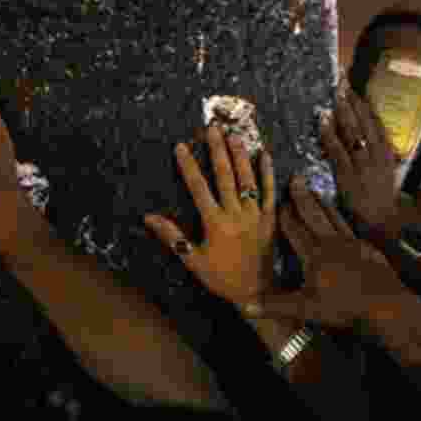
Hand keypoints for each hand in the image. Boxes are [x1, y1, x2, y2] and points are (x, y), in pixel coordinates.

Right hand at [144, 125, 276, 307]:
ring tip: (234, 135)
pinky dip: (268, 173)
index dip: (189, 166)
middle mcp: (236, 214)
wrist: (257, 292)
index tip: (181, 146)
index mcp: (216, 223)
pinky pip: (270, 192)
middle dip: (217, 151)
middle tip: (212, 128)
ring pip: (248, 179)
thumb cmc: (222, 278)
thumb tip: (149, 217)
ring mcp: (256, 215)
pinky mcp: (271, 219)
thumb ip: (172, 237)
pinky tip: (265, 154)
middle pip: (225, 176)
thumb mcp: (193, 261)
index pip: (198, 188)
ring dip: (240, 155)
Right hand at [241, 173, 409, 330]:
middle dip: (302, 197)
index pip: (295, 229)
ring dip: (322, 203)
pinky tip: (342, 218)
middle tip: (296, 178)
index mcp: (314, 255)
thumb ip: (275, 305)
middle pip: (314, 215)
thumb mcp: (306, 309)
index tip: (277, 199)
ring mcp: (351, 243)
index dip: (285, 215)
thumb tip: (245, 305)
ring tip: (315, 191)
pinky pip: (350, 227)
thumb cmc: (343, 308)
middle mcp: (331, 243)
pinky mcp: (367, 248)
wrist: (385, 304)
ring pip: (333, 217)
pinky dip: (343, 218)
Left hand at [320, 83, 401, 229]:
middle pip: (364, 122)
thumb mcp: (386, 173)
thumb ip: (378, 155)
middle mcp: (377, 155)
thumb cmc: (381, 198)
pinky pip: (338, 151)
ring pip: (352, 133)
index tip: (354, 89)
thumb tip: (368, 137)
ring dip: (342, 113)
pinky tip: (322, 122)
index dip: (364, 105)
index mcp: (387, 153)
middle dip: (352, 102)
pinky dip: (330, 135)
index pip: (375, 122)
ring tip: (333, 97)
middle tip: (340, 83)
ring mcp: (364, 165)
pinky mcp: (349, 176)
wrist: (382, 223)